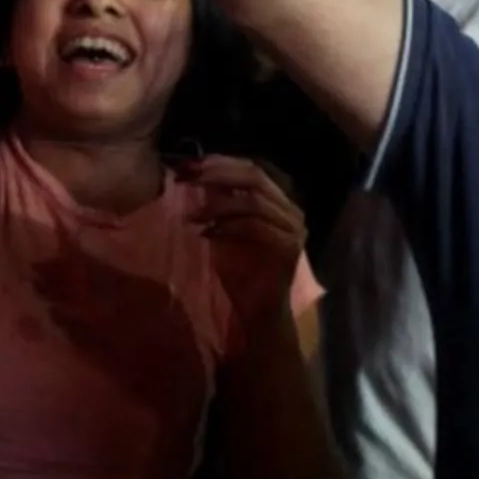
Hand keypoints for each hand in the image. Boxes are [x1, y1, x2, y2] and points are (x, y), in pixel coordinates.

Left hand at [177, 155, 306, 345]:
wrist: (258, 316)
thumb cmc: (239, 275)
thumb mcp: (225, 231)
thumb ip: (220, 204)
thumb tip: (192, 176)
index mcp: (278, 200)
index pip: (252, 167)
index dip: (219, 162)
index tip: (185, 164)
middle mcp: (290, 209)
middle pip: (255, 175)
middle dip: (217, 173)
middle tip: (186, 177)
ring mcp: (292, 227)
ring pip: (254, 199)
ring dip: (217, 203)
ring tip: (190, 214)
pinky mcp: (288, 247)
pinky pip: (255, 226)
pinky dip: (226, 226)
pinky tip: (205, 233)